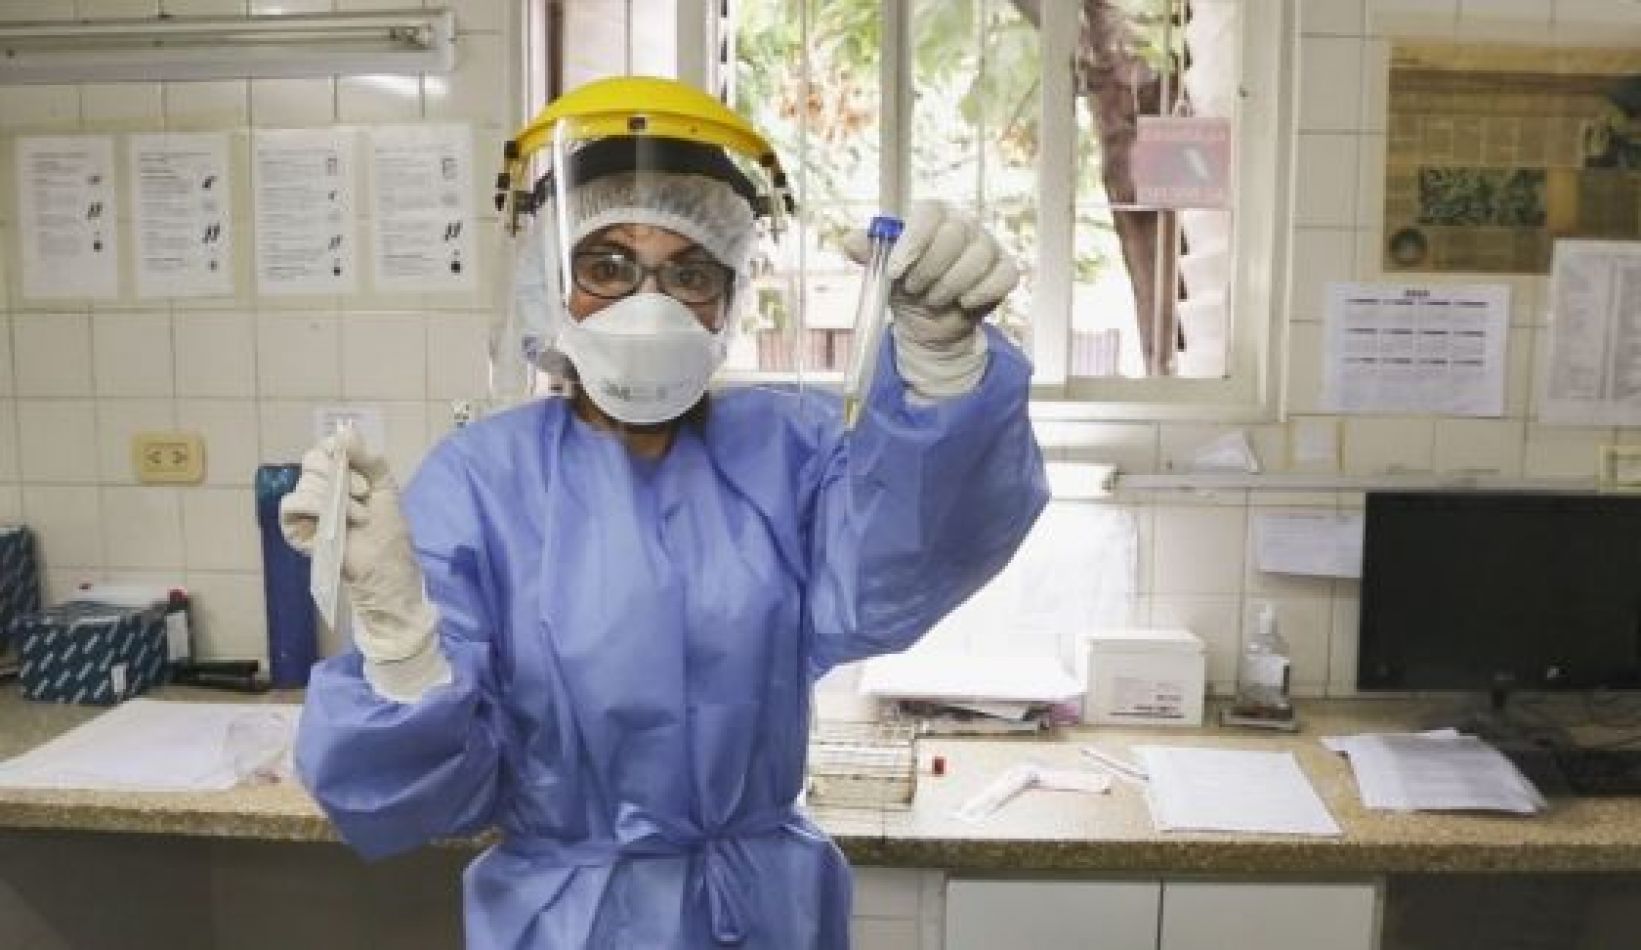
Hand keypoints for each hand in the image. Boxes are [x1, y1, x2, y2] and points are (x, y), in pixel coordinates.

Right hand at [280, 430, 447, 700]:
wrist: (385, 572)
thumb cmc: (389, 535)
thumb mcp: (386, 489)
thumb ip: (369, 459)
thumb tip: (345, 432)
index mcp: (341, 478)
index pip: (326, 448)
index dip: (339, 451)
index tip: (359, 469)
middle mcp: (320, 489)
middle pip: (313, 460)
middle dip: (342, 477)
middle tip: (363, 497)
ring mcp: (306, 510)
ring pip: (305, 482)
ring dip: (336, 498)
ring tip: (356, 518)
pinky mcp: (296, 530)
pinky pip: (291, 504)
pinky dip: (313, 507)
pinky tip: (332, 521)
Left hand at [842, 200, 1018, 399]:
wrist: (929, 320)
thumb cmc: (906, 284)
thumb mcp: (883, 270)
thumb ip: (868, 252)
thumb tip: (850, 241)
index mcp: (934, 216)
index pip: (929, 213)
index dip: (912, 242)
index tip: (895, 271)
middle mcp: (964, 224)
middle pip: (955, 234)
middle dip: (930, 269)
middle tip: (915, 288)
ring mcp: (988, 246)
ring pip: (977, 258)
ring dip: (950, 286)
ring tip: (934, 299)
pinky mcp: (1006, 271)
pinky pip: (1003, 276)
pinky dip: (980, 293)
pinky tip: (963, 303)